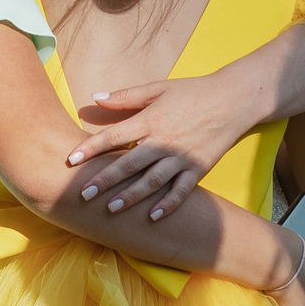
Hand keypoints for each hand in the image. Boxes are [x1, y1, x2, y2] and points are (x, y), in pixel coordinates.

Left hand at [62, 75, 254, 222]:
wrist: (233, 100)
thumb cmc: (191, 92)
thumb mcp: (157, 88)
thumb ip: (126, 96)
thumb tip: (95, 97)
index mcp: (151, 120)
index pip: (114, 136)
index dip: (91, 148)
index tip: (71, 160)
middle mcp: (165, 141)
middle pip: (130, 164)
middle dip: (105, 180)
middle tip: (83, 194)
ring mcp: (183, 157)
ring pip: (153, 181)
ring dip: (132, 196)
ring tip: (112, 208)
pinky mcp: (199, 168)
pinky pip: (182, 190)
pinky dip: (168, 204)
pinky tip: (153, 217)